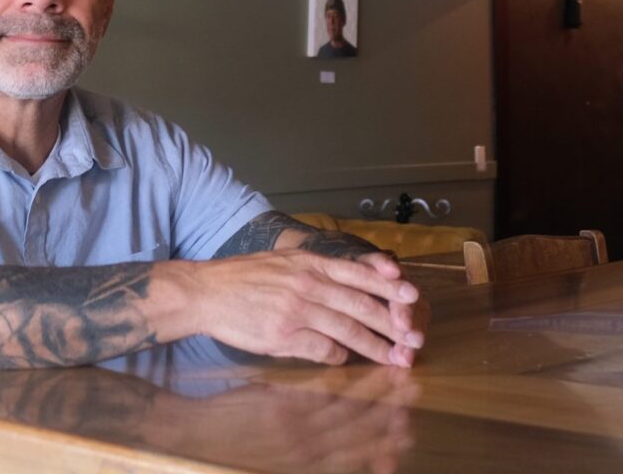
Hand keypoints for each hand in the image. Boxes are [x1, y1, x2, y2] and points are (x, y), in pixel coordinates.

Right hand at [178, 251, 424, 366]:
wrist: (207, 292)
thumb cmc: (245, 277)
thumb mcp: (285, 261)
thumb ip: (318, 270)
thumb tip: (352, 282)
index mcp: (311, 264)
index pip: (360, 273)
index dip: (390, 285)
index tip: (414, 296)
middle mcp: (308, 285)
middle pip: (361, 305)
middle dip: (393, 323)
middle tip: (414, 338)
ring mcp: (296, 311)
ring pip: (348, 330)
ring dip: (375, 347)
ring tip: (394, 358)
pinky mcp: (283, 336)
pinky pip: (322, 349)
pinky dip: (339, 356)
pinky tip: (346, 360)